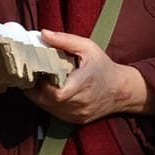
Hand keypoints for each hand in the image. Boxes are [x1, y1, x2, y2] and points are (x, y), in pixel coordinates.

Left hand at [25, 30, 154, 124]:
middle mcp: (80, 103)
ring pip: (47, 108)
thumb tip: (42, 34)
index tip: (38, 71)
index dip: (41, 84)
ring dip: (39, 96)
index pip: (56, 93)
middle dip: (35, 88)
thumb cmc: (103, 67)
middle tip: (33, 74)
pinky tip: (49, 91)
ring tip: (39, 81)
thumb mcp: (88, 47)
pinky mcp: (75, 120)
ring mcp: (77, 115)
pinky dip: (47, 103)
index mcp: (83, 84)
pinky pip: (54, 113)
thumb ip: (65, 40)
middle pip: (47, 101)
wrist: (121, 91)